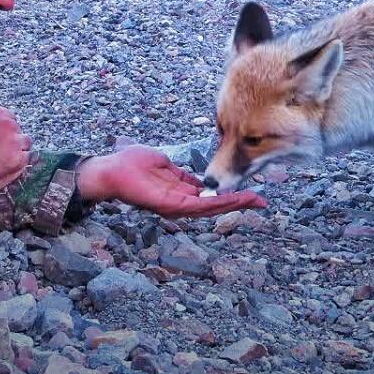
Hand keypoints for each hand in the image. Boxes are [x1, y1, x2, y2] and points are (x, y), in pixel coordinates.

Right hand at [0, 106, 31, 189]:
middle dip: (11, 140)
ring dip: (18, 151)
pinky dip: (18, 165)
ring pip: (25, 144)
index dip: (3, 129)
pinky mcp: (19, 159)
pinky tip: (6, 169)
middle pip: (17, 130)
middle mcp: (8, 124)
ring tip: (3, 161)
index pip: (8, 117)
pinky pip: (25, 160)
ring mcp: (15, 141)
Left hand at [76, 145, 266, 218]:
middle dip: (239, 203)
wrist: (111, 171)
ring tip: (254, 201)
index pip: (210, 197)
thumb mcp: (164, 166)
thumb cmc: (131, 166)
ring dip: (234, 204)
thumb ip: (181, 174)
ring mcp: (176, 207)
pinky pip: (198, 206)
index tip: (250, 193)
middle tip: (262, 201)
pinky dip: (217, 203)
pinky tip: (232, 199)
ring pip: (211, 208)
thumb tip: (196, 179)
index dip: (231, 196)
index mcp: (180, 193)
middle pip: (216, 205)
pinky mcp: (171, 206)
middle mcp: (181, 203)